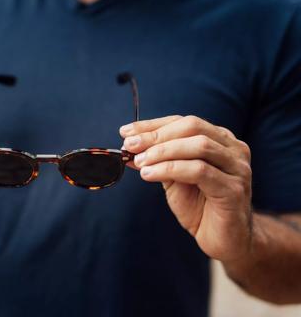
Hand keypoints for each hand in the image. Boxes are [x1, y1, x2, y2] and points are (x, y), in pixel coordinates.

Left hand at [120, 115, 252, 262]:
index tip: (126, 132)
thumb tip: (130, 148)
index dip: (153, 125)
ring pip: (198, 145)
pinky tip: (150, 175)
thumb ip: (158, 161)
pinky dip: (170, 169)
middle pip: (192, 127)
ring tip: (140, 162)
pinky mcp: (234, 189)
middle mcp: (233, 149)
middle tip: (130, 146)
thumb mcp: (173, 180)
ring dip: (163, 151)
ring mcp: (237, 168)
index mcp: (220, 140)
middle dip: (156, 135)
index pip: (183, 122)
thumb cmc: (201, 208)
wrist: (226, 241)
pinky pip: (199, 170)